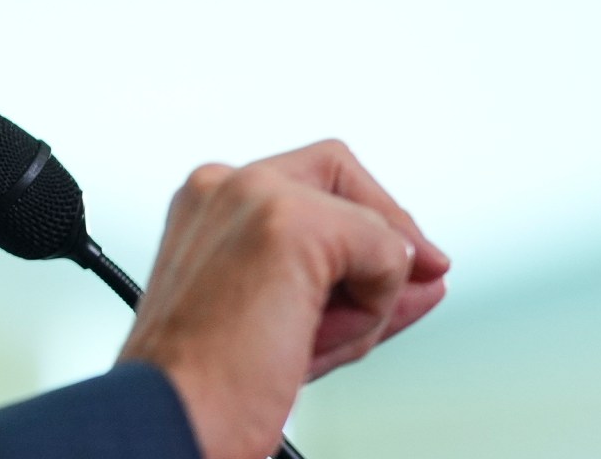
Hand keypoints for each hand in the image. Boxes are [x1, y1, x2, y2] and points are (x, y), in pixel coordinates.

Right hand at [114, 141, 448, 458]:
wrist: (172, 417)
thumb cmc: (211, 386)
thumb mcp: (290, 321)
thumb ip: (353, 282)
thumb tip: (428, 266)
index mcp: (209, 206)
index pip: (314, 188)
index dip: (361, 236)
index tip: (381, 284)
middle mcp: (224, 188)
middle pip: (346, 184)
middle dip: (376, 256)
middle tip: (379, 310)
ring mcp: (254, 196)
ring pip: (370, 224)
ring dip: (366, 296)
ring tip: (307, 345)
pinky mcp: (289, 221)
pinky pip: (387, 251)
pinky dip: (374, 307)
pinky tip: (312, 339)